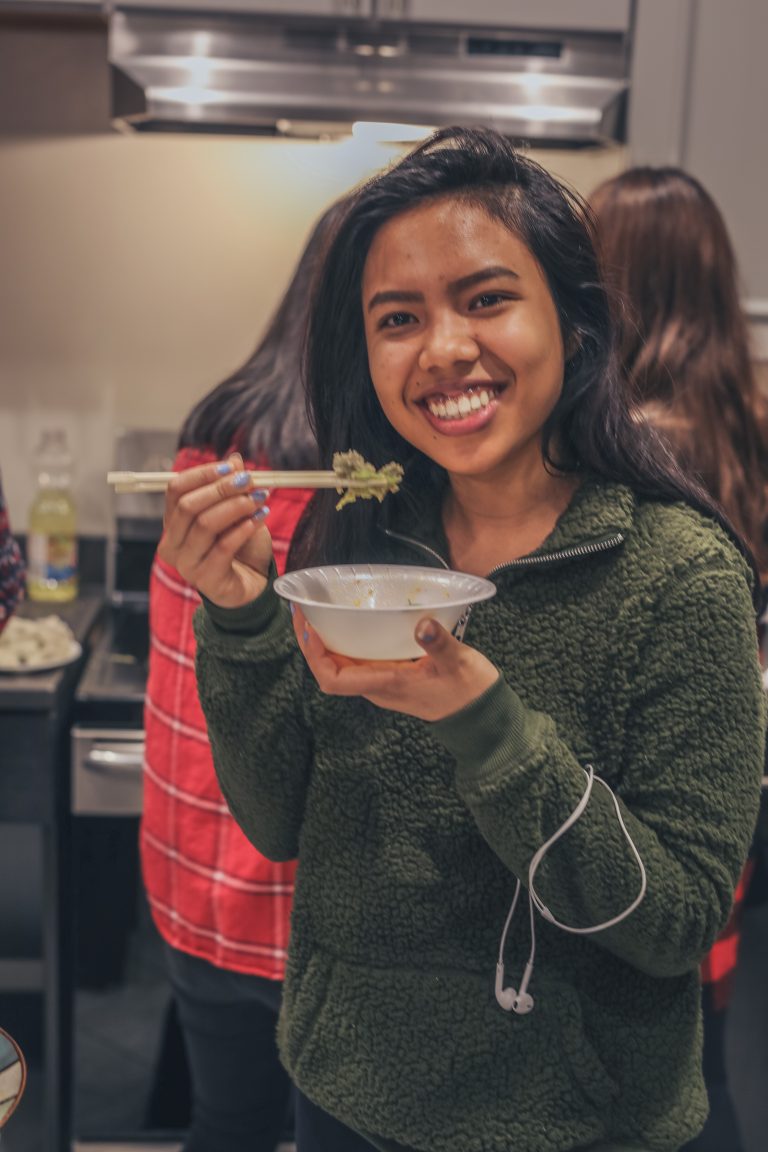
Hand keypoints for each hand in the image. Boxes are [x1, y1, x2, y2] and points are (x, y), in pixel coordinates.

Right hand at [158, 455, 273, 608]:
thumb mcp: (237, 513)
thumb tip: (234, 460)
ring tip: (259, 499)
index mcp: (173, 524)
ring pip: (205, 524)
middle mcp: (172, 544)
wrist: (251, 586)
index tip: (230, 467)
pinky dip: (244, 528)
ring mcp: (186, 564)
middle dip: (222, 488)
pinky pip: (223, 547)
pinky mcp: (206, 579)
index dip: (201, 474)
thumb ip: (232, 489)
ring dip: (236, 506)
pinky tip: (259, 518)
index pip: (175, 490)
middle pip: (188, 505)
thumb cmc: (240, 548)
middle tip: (250, 480)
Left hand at [293, 608, 498, 721]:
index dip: (314, 655)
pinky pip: (359, 661)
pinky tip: (353, 622)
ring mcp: (384, 684)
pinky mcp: (393, 677)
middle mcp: (378, 687)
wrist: (481, 717)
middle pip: (330, 669)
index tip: (308, 627)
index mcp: (386, 685)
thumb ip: (439, 644)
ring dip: (328, 642)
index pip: (333, 679)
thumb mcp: (458, 663)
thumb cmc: (470, 692)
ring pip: (343, 665)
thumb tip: (422, 624)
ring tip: (321, 612)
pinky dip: (349, 643)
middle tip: (306, 610)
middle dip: (313, 643)